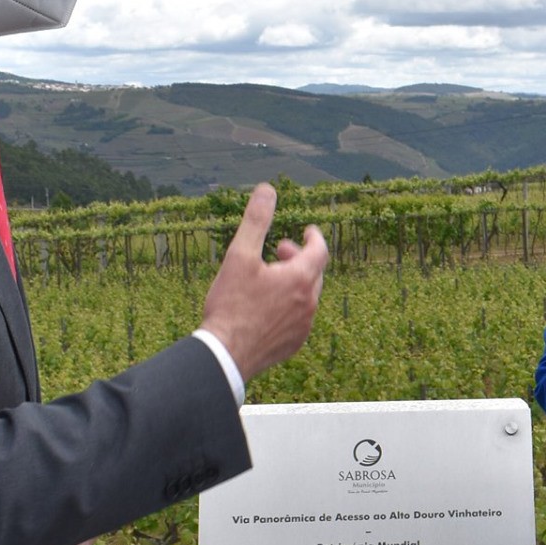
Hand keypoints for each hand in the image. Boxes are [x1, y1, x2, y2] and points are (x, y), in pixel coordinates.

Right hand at [200, 184, 328, 380]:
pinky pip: (299, 318)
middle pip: (314, 272)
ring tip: (269, 279)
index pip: (320, 250)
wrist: (225, 354)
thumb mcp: (239, 256)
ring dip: (294, 282)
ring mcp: (304, 326)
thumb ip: (256, 221)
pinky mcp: (294, 343)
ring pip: (307, 296)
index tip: (308, 230)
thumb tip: (267, 190)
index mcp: (300, 279)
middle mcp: (309, 303)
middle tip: (278, 251)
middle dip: (299, 257)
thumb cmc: (231, 305)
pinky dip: (290, 305)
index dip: (314, 237)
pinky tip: (268, 306)